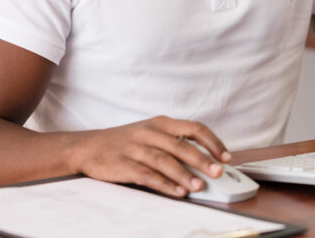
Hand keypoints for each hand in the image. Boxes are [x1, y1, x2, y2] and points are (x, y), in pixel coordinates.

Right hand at [68, 116, 230, 196]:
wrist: (88, 147)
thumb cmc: (126, 142)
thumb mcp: (151, 133)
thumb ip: (175, 142)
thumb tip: (206, 161)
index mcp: (161, 122)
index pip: (194, 128)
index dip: (213, 142)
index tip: (226, 157)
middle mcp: (150, 132)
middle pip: (181, 146)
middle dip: (203, 160)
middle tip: (218, 172)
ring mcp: (135, 148)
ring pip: (165, 161)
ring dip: (184, 175)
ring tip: (199, 186)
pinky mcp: (123, 164)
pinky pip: (147, 175)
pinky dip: (164, 184)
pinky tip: (177, 192)